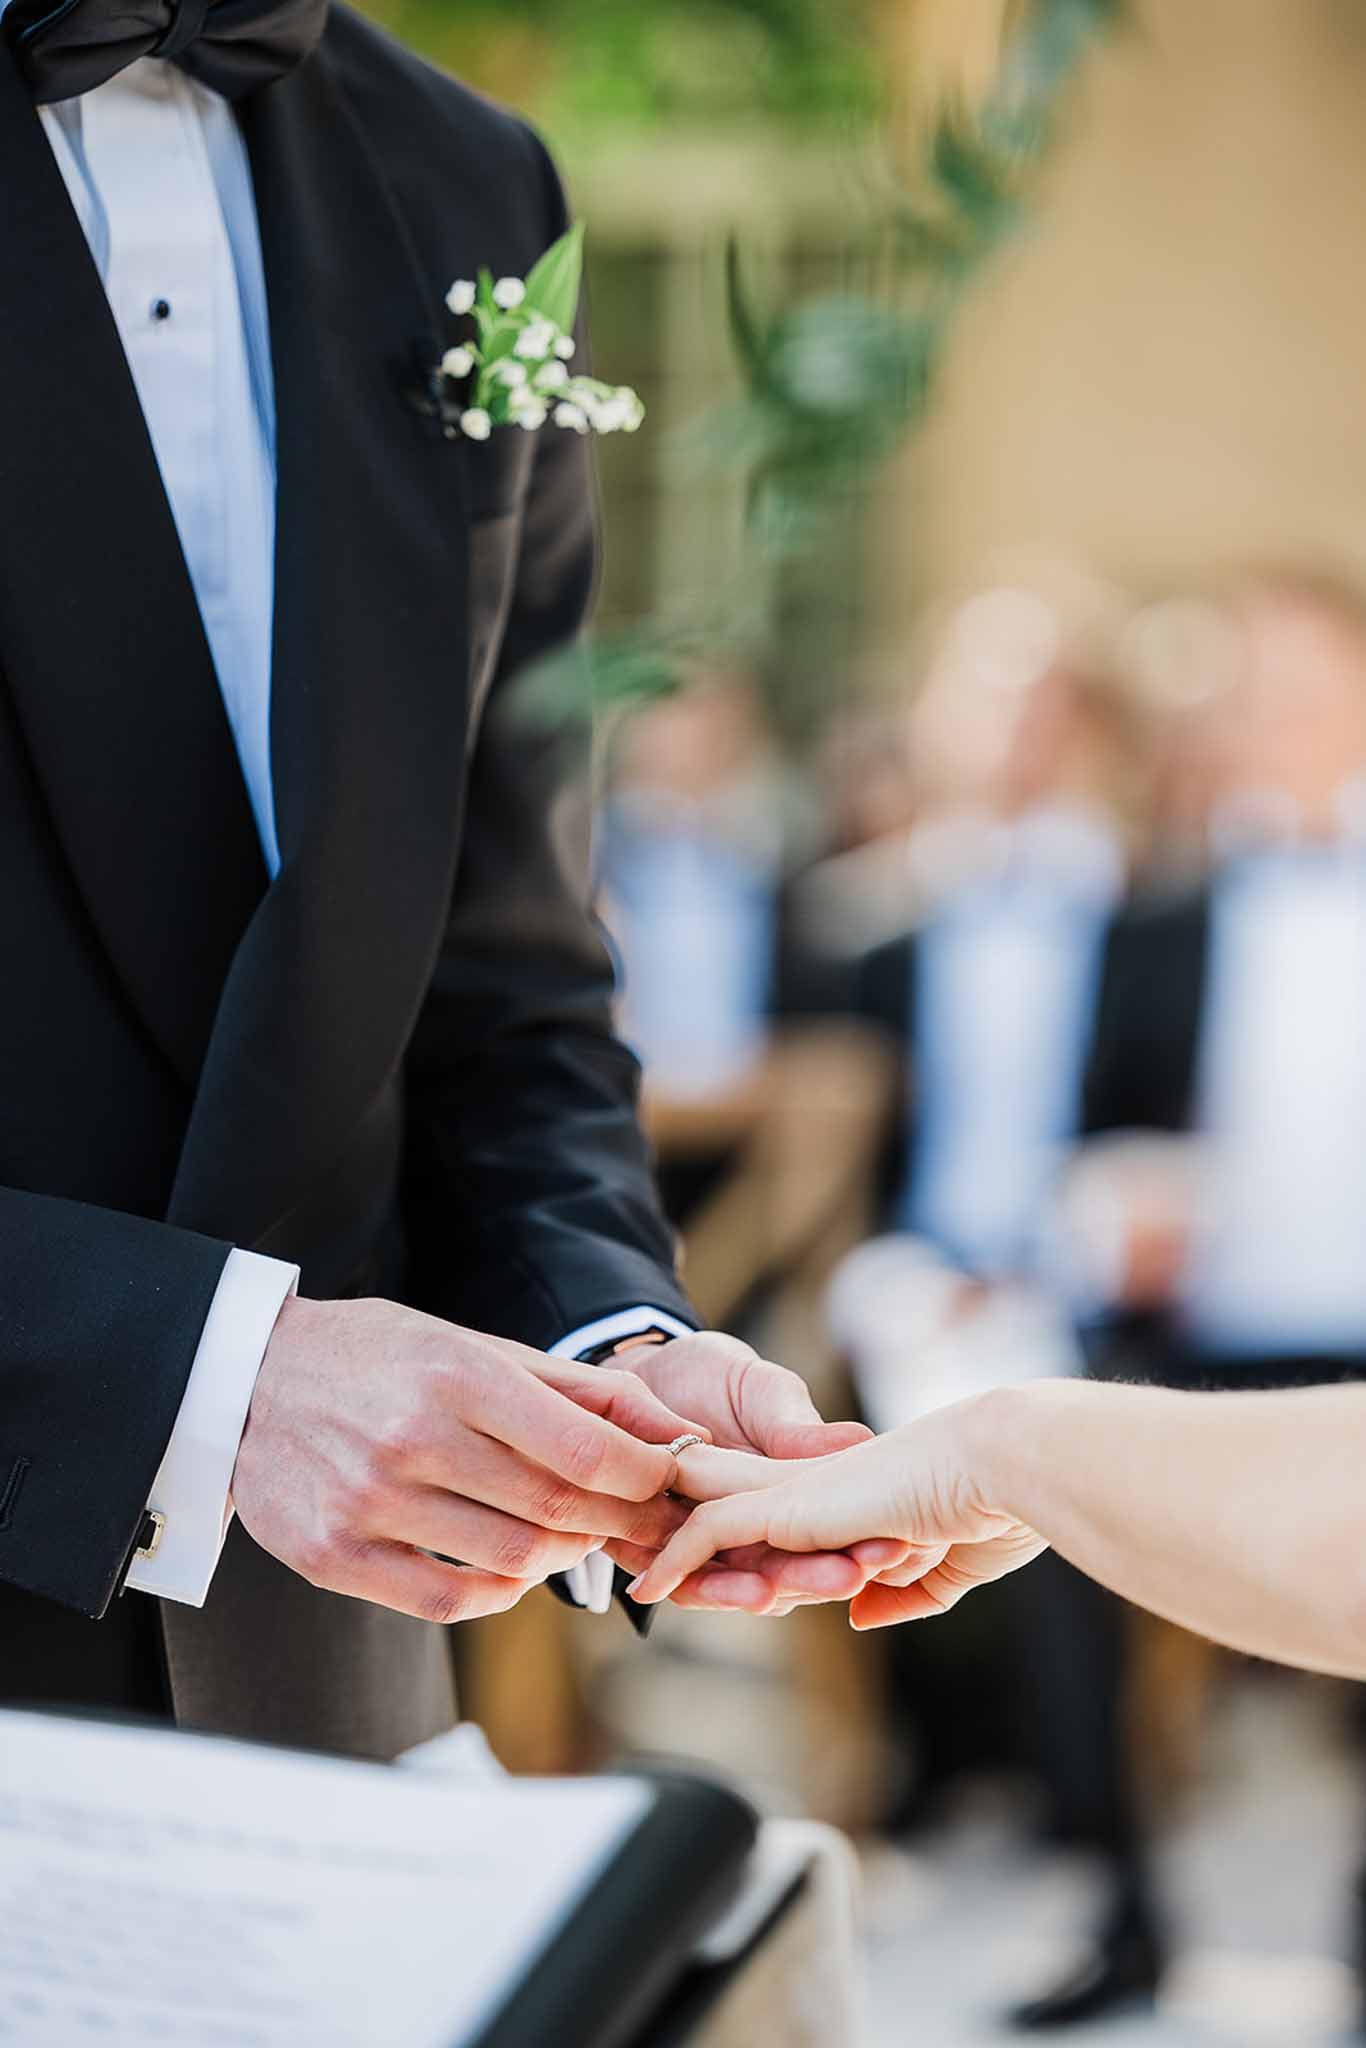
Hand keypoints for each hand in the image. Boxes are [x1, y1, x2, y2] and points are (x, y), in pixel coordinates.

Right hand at [231, 1296, 705, 1625]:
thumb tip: (679, 1433)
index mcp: (454, 1377)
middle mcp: (410, 1440)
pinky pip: (448, 1602)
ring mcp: (367, 1505)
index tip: (670, 1479)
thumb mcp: (476, 1347)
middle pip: (554, 1508)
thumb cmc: (382, 1357)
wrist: (250, 1379)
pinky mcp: (333, 1557)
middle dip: (620, 1520)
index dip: (645, 1475)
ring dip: (563, 1556)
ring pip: (510, 1560)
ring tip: (576, 1534)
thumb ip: (580, 1390)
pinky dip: (502, 1591)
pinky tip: (514, 1565)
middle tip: (645, 1520)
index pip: (582, 1449)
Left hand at [611, 1331, 896, 1613]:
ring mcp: (705, 1537)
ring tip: (768, 1594)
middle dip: (814, 1576)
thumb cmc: (713, 1374)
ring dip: (750, 1589)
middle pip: (787, 1567)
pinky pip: (669, 1566)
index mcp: (790, 1497)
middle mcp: (754, 1529)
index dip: (857, 1546)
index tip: (893, 1549)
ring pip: (733, 1579)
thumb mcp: (762, 1390)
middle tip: (848, 1578)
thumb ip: (793, 1424)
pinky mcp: (651, 1539)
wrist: (644, 1367)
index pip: (828, 1536)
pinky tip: (676, 1583)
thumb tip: (856, 1438)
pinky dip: (678, 1572)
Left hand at [627, 1400, 1046, 1625]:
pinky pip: (712, 1531)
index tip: (732, 1576)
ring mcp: (798, 1494)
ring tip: (626, 1567)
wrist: (1003, 1456)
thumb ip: (905, 1591)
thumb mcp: (946, 1563)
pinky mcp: (788, 1503)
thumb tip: (861, 1614)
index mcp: (854, 1499)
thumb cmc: (999, 1507)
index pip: (788, 1527)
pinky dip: (679, 1560)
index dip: (754, 1551)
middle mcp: (817, 1490)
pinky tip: (647, 1587)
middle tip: (643, 1558)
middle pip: (734, 1512)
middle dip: (690, 1539)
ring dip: (672, 1549)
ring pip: (712, 1518)